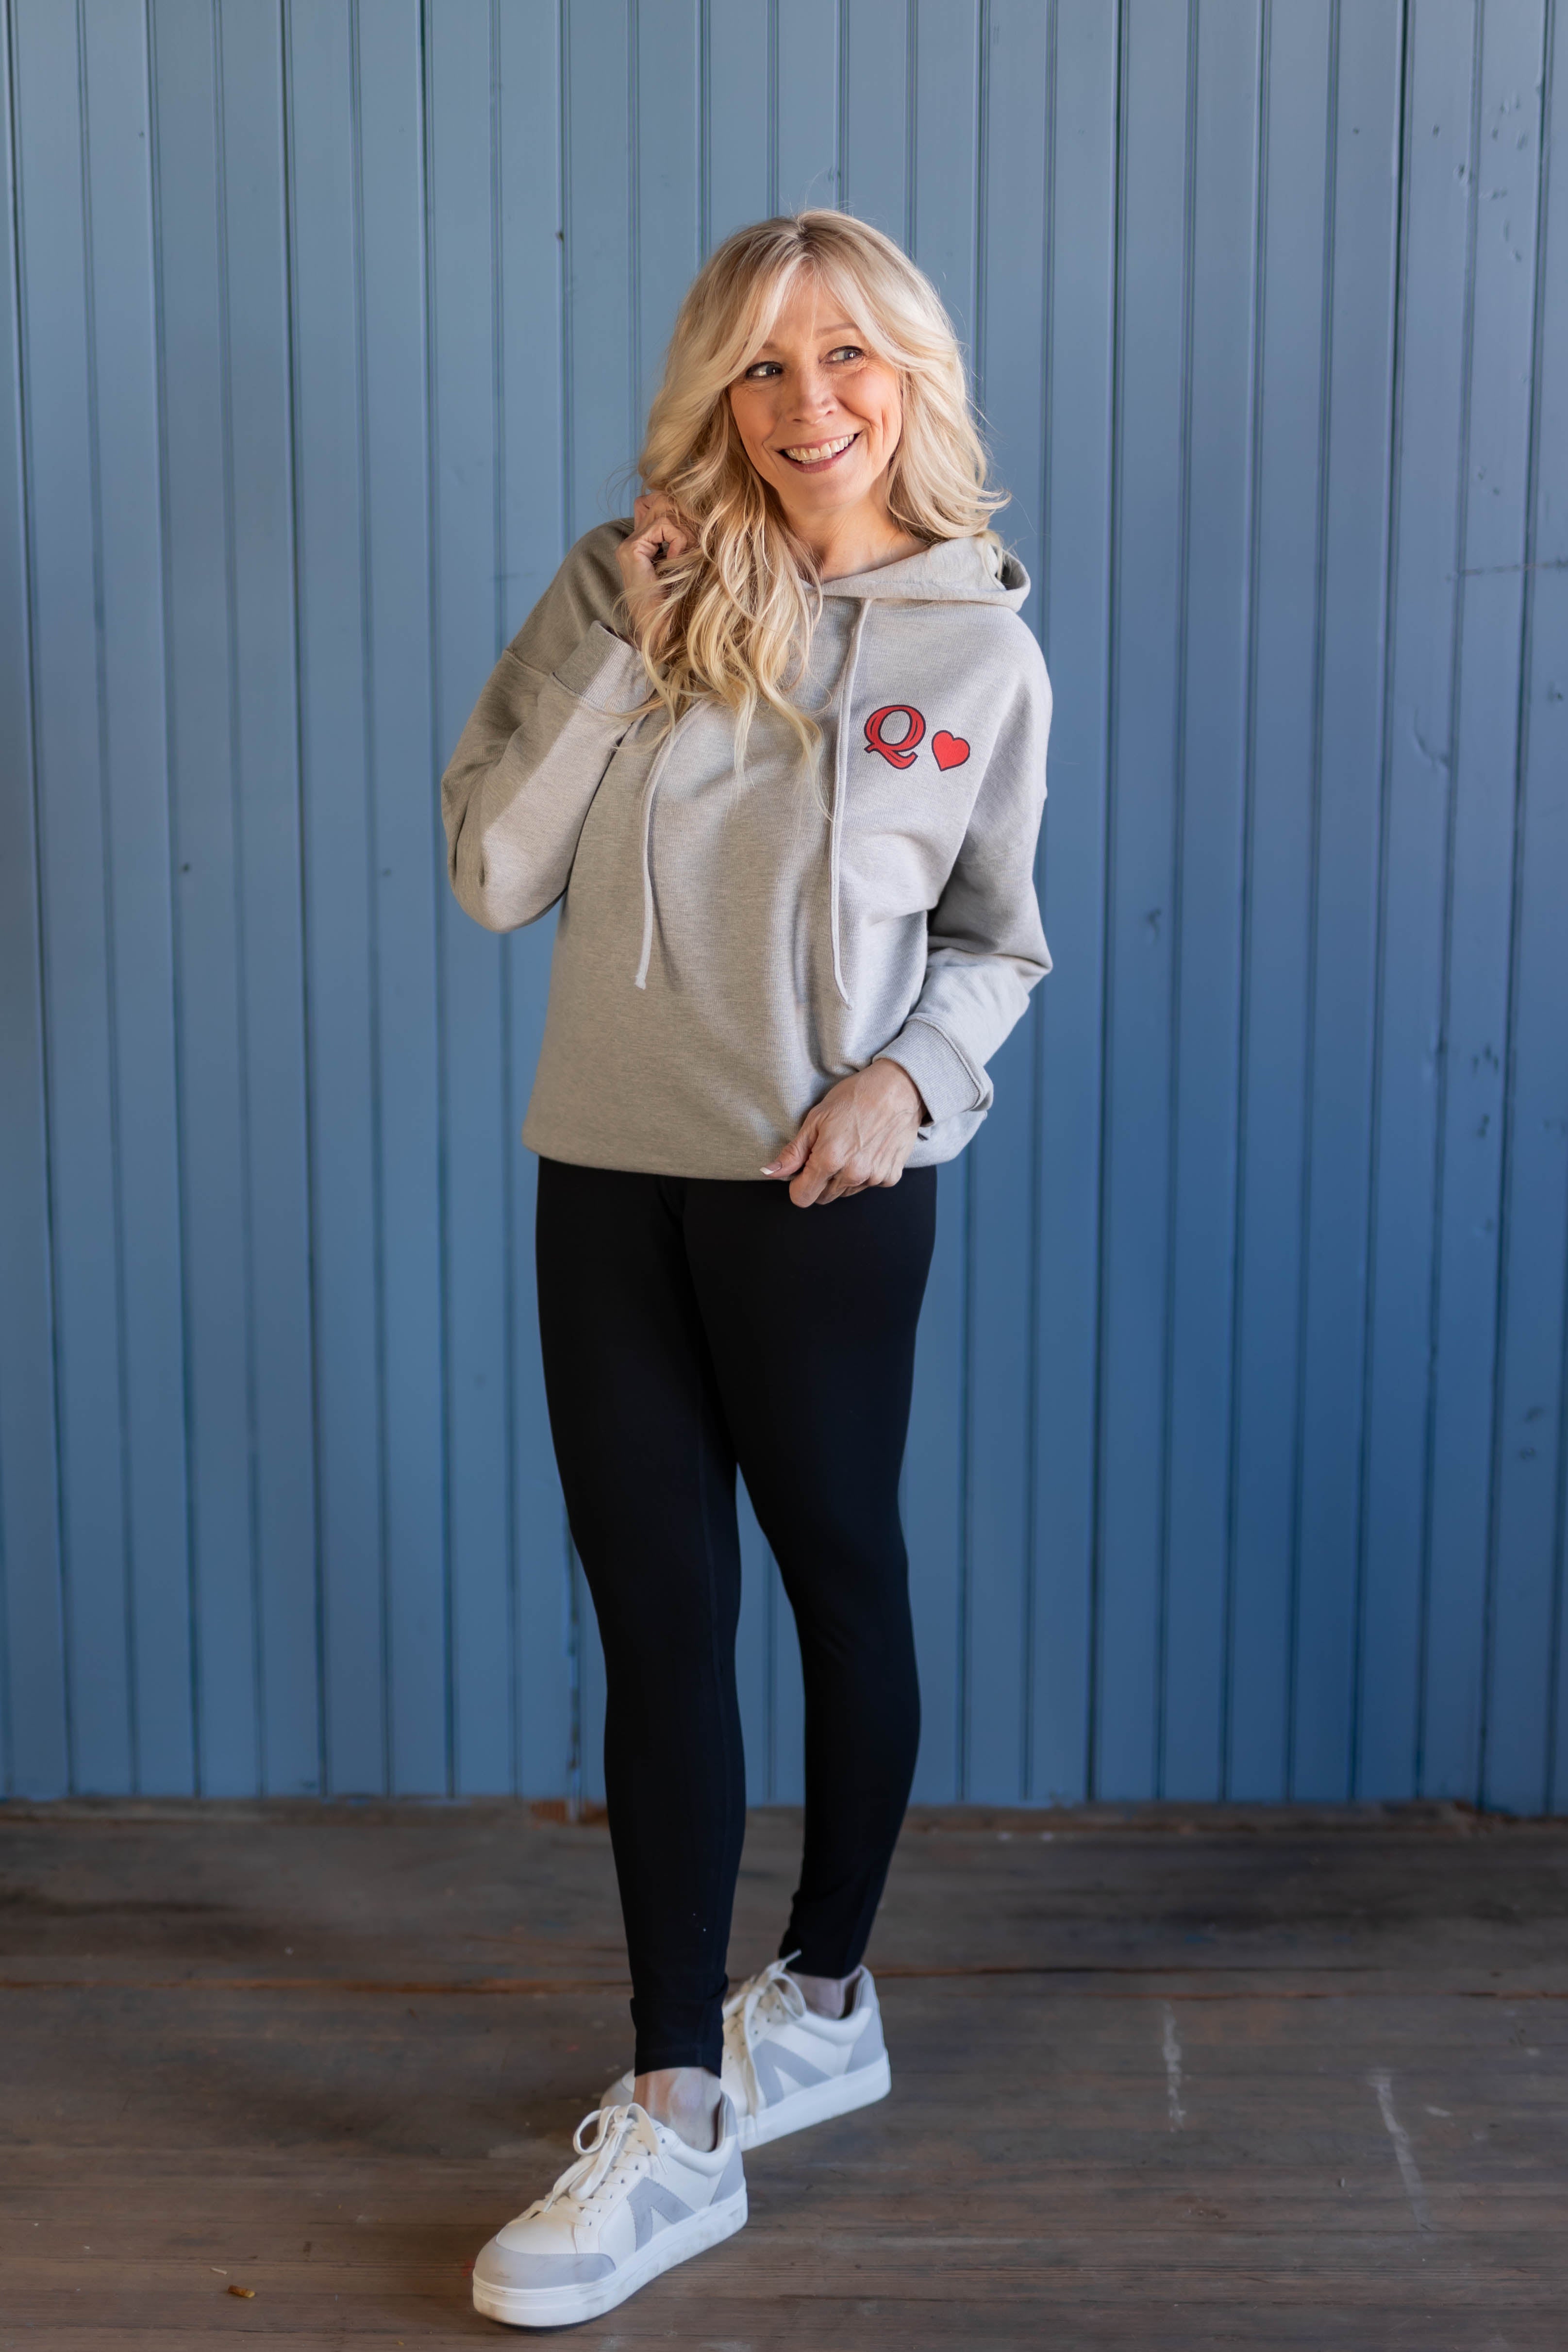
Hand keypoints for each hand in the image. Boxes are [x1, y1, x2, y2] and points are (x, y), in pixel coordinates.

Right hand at [616, 491, 694, 634]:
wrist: (667, 633)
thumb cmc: (682, 603)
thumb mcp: (688, 563)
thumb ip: (685, 538)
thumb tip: (697, 510)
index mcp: (642, 545)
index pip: (655, 502)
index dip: (679, 511)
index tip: (692, 539)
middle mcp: (632, 542)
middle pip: (659, 500)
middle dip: (685, 516)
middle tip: (694, 544)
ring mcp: (628, 546)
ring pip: (663, 509)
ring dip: (685, 530)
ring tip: (686, 554)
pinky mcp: (631, 550)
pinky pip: (663, 525)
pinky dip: (679, 541)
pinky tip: (677, 561)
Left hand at [762, 1061, 926, 1207]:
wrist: (899, 1089)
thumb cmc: (856, 1097)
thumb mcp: (816, 1118)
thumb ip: (793, 1152)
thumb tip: (770, 1172)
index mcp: (829, 1160)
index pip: (802, 1198)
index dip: (798, 1184)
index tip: (803, 1169)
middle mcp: (853, 1174)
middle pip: (823, 1197)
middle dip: (819, 1181)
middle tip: (827, 1152)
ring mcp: (874, 1177)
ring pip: (845, 1192)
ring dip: (842, 1178)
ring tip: (851, 1147)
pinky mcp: (891, 1177)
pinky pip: (868, 1185)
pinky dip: (865, 1173)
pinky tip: (868, 1149)